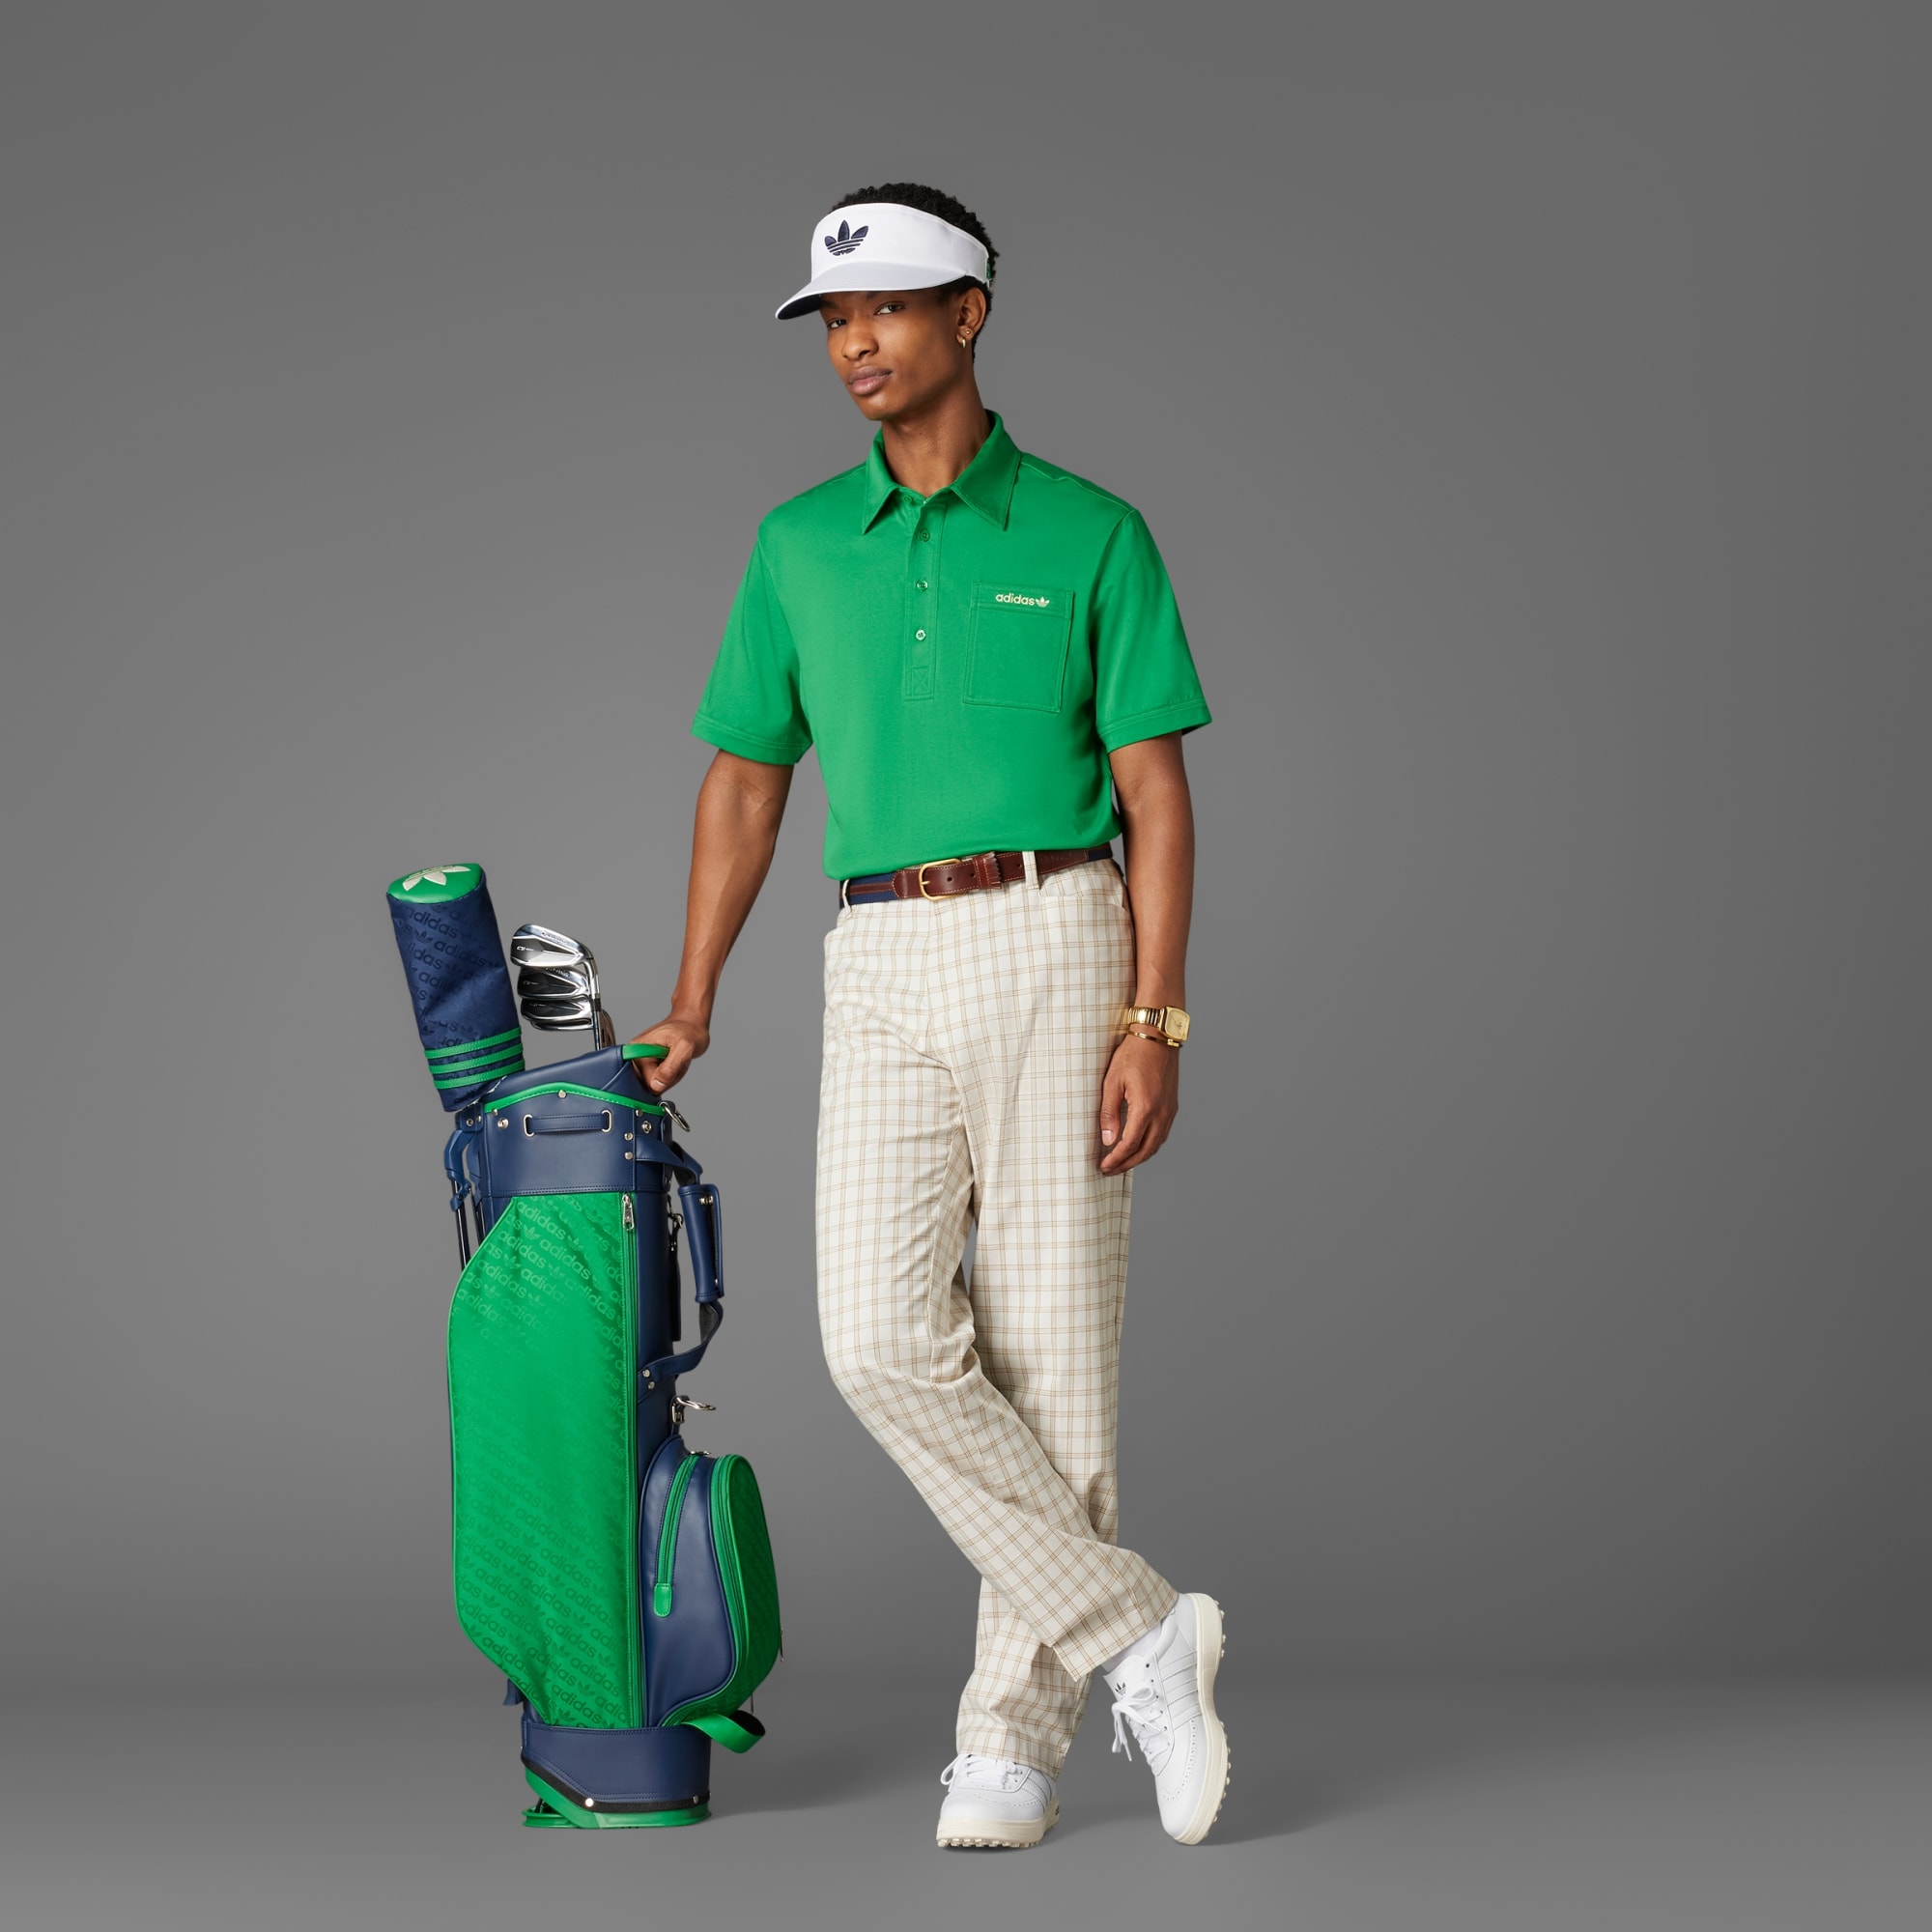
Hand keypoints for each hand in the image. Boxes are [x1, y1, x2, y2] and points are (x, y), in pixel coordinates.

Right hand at [629, 1016, 708, 1091]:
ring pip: (657, 1086)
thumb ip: (671, 1067)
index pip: (645, 1081)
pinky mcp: (649, 1068)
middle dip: (669, 1077)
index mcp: (636, 1049)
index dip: (663, 1078)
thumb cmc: (688, 1031)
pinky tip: (675, 1063)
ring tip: (677, 1060)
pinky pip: (660, 1084)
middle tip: (678, 1060)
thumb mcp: (685, 1046)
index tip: (673, 1063)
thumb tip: (657, 1085)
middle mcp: (635, 1057)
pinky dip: (672, 1077)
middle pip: (651, 1086)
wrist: (692, 1026)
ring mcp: (642, 1064)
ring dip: (672, 1077)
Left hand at [1098, 1032, 1179, 1172]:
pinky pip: (1162, 1134)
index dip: (1116, 1159)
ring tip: (1123, 1162)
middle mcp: (1162, 1113)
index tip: (1103, 1166)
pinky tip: (1139, 1145)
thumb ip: (1109, 1113)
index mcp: (1145, 1108)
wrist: (1157, 1036)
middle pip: (1145, 1151)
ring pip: (1156, 1145)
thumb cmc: (1133, 1054)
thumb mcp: (1112, 1082)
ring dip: (1139, 1157)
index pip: (1129, 1145)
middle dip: (1127, 1164)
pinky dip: (1150, 1145)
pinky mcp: (1173, 1105)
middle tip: (1110, 1170)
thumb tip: (1107, 1140)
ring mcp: (1170, 1110)